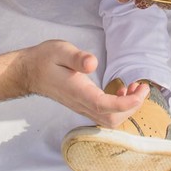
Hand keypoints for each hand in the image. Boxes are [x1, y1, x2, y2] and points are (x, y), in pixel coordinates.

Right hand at [21, 40, 148, 127]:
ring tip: (135, 88)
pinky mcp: (83, 106)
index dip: (127, 103)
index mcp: (78, 92)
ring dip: (127, 108)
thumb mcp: (60, 50)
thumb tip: (92, 63)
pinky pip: (104, 114)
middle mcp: (81, 104)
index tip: (141, 91)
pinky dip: (119, 106)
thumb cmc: (45, 59)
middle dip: (132, 107)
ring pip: (109, 120)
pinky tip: (122, 91)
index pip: (105, 107)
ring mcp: (82, 107)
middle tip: (142, 87)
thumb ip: (77, 57)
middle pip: (111, 120)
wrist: (29, 72)